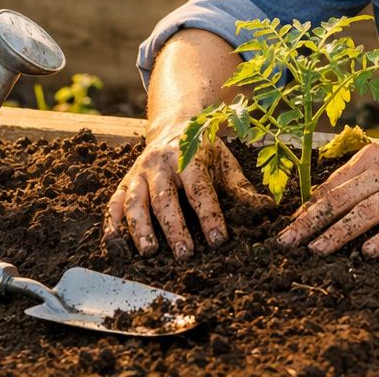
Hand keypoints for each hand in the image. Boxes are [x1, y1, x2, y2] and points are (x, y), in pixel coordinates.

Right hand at [105, 120, 272, 259]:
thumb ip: (241, 188)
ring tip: (150, 252)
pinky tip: (115, 243)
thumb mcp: (226, 163)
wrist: (174, 126)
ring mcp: (139, 172)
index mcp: (189, 156)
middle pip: (164, 197)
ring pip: (135, 201)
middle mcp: (160, 163)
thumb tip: (266, 208)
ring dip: (141, 228)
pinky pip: (113, 203)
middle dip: (174, 227)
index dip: (209, 215)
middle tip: (184, 254)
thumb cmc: (204, 152)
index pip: (200, 188)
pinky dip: (112, 224)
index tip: (218, 240)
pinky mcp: (124, 182)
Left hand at [277, 132, 378, 256]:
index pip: (332, 186)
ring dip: (339, 232)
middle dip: (311, 221)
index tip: (287, 226)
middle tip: (287, 241)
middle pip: (341, 199)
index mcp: (370, 160)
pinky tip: (367, 253)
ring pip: (366, 212)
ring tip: (317, 249)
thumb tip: (322, 194)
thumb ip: (357, 173)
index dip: (307, 207)